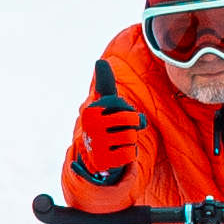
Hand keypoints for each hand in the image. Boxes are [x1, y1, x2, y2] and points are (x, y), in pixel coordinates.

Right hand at [64, 60, 138, 191]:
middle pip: (132, 120)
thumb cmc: (105, 127)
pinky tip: (117, 155)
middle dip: (132, 127)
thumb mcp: (104, 105)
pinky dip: (128, 155)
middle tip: (121, 131)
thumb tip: (99, 61)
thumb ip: (105, 84)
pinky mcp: (102, 161)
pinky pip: (130, 154)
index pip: (125, 106)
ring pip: (132, 137)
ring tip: (117, 143)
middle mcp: (91, 126)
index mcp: (92, 110)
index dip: (128, 112)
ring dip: (130, 142)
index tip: (116, 118)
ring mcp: (96, 144)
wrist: (95, 159)